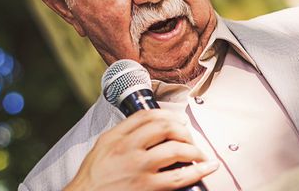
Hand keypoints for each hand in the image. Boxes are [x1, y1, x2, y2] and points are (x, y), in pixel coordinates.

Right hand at [65, 109, 218, 190]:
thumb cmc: (91, 180)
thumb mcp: (101, 148)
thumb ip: (122, 135)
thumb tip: (146, 127)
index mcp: (116, 137)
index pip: (146, 115)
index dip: (167, 114)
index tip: (176, 119)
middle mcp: (128, 148)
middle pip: (164, 127)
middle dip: (183, 130)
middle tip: (189, 136)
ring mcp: (138, 168)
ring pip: (175, 149)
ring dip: (193, 149)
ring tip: (200, 154)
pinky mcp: (146, 187)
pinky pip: (178, 177)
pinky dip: (198, 171)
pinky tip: (207, 167)